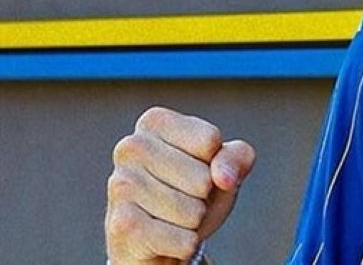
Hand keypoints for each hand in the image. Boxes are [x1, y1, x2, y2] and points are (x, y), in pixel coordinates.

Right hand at [106, 107, 255, 263]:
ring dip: (192, 220)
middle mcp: (130, 147)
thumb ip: (238, 157)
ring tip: (172, 216)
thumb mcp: (226, 166)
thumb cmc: (193, 191)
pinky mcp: (120, 225)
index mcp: (154, 122)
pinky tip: (165, 237)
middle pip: (203, 178)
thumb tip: (223, 177)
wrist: (160, 239)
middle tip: (184, 197)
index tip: (196, 168)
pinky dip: (185, 244)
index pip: (210, 140)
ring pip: (192, 211)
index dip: (214, 162)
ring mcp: (121, 186)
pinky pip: (182, 240)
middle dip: (204, 195)